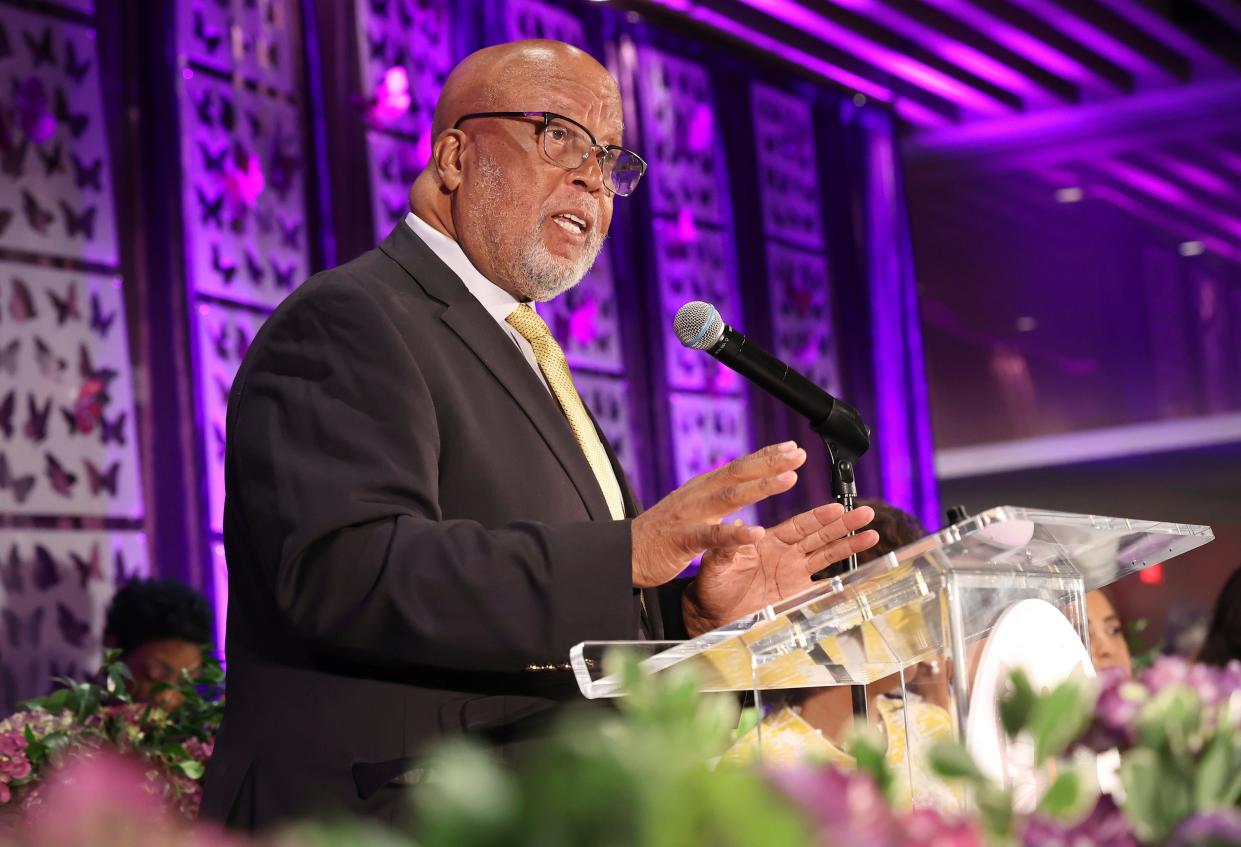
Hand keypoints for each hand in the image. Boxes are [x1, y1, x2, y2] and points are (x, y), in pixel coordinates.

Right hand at [630, 442, 806, 588]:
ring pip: (730, 497)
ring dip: (761, 486)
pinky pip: (713, 536)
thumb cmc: (659, 535)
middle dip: (771, 462)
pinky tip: (757, 533)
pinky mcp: (683, 539)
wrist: (624, 553)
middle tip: (799, 453)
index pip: (739, 467)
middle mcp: (698, 495)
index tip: (791, 447)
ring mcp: (690, 515)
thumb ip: (713, 496)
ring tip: (789, 479)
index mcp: (702, 489)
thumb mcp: (690, 508)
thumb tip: (738, 485)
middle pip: (739, 473)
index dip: (766, 456)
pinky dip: (736, 534)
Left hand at [681, 502, 878, 636]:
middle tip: (865, 514)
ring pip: (827, 556)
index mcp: (769, 541)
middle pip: (820, 536)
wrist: (712, 614)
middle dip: (843, 525)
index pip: (799, 525)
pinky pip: (824, 588)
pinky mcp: (797, 596)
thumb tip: (740, 527)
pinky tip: (863, 577)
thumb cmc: (712, 585)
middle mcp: (786, 555)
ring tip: (871, 535)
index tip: (837, 508)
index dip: (819, 517)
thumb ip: (729, 547)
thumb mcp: (717, 563)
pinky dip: (843, 584)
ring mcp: (794, 574)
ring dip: (849, 546)